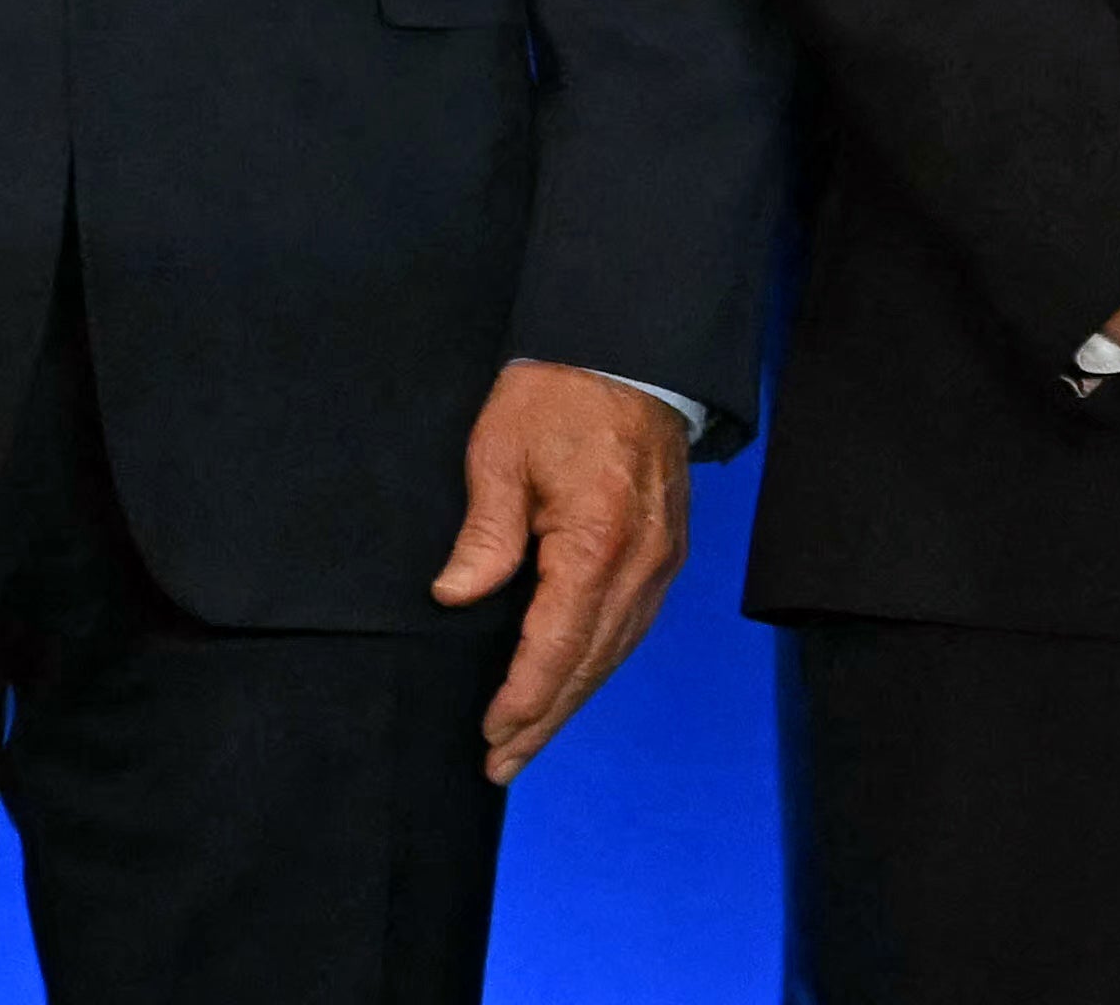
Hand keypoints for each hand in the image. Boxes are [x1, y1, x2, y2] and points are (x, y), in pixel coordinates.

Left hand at [428, 362, 692, 785]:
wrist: (629, 353)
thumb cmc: (555, 395)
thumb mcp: (499, 452)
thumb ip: (484, 534)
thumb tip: (454, 598)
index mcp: (597, 540)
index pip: (558, 642)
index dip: (524, 695)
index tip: (491, 732)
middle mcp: (640, 564)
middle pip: (590, 663)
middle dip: (544, 719)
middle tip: (501, 766)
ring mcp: (661, 564)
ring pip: (613, 654)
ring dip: (570, 701)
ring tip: (527, 742)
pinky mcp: (664, 556)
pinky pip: (629, 629)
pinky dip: (596, 666)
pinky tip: (569, 686)